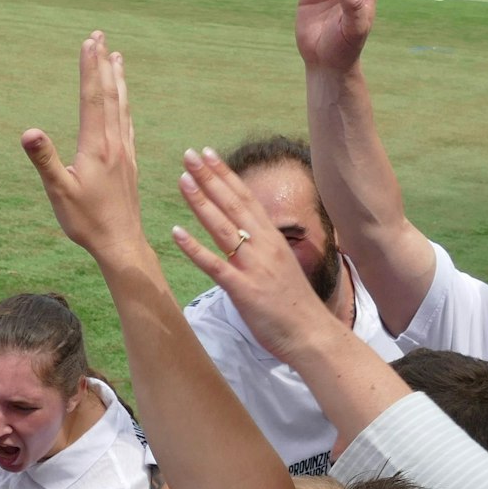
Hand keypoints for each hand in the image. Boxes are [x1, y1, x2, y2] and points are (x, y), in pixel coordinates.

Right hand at [21, 32, 148, 265]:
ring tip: (117, 58)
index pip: (92, 98)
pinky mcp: (129, 163)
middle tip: (100, 36)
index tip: (89, 42)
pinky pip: (128, 123)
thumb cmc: (86, 221)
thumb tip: (28, 131)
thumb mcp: (59, 192)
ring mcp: (124, 152)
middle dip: (103, 64)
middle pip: (109, 95)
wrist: (121, 243)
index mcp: (96, 146)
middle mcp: (114, 143)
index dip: (89, 68)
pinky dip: (125, 104)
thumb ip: (45, 160)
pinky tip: (124, 102)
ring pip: (122, 106)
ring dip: (117, 80)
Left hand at [170, 148, 348, 366]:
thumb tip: (247, 236)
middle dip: (210, 177)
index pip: (246, 198)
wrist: (312, 334)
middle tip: (189, 154)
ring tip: (182, 179)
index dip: (226, 174)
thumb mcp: (281, 266)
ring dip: (201, 202)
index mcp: (273, 239)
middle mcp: (264, 246)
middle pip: (233, 204)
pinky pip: (215, 265)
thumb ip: (264, 249)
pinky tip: (175, 232)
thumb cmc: (294, 305)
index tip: (208, 154)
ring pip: (223, 227)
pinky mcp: (243, 289)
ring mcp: (254, 266)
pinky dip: (194, 248)